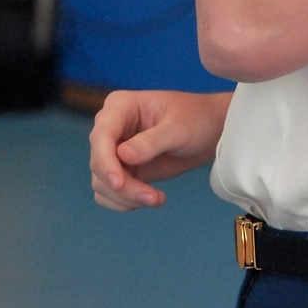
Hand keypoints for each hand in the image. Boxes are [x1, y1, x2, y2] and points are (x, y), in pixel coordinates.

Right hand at [89, 89, 231, 210]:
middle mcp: (110, 127)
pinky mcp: (120, 169)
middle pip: (99, 163)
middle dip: (123, 186)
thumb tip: (122, 155)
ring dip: (126, 197)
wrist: (209, 131)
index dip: (105, 162)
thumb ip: (152, 142)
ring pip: (102, 182)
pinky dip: (125, 201)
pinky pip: (109, 192)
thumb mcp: (178, 129)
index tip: (119, 183)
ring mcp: (113, 150)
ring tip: (157, 198)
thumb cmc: (195, 119)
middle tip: (153, 198)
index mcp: (120, 106)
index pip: (101, 136)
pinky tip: (150, 198)